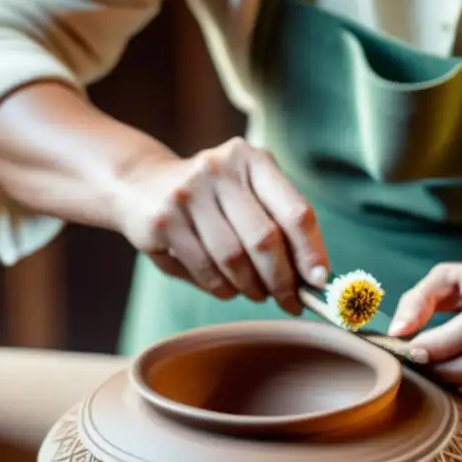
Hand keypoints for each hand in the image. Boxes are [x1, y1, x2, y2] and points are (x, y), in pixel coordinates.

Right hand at [118, 137, 328, 313]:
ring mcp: (189, 193)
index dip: (312, 252)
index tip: (320, 282)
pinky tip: (228, 289)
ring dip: (252, 287)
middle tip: (290, 301)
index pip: (296, 211)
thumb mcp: (246, 194)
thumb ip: (280, 225)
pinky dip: (223, 288)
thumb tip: (316, 277)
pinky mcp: (165, 220)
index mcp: (253, 160)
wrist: (141, 183)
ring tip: (257, 293)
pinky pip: (205, 269)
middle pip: (266, 240)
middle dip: (283, 280)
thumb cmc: (212, 198)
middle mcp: (221, 169)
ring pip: (234, 259)